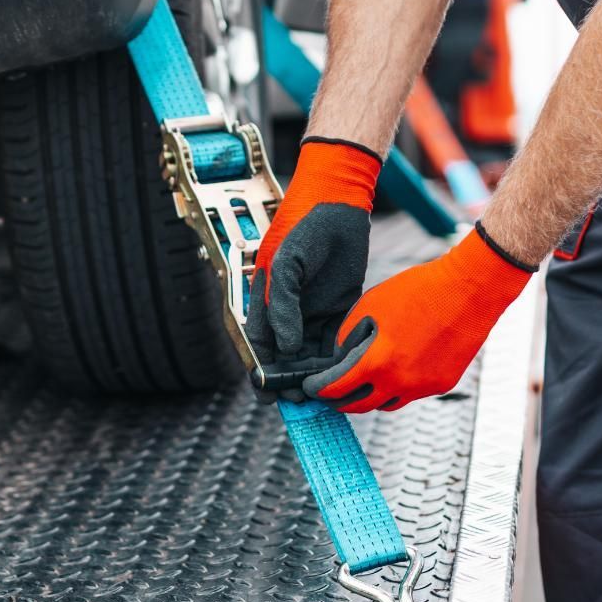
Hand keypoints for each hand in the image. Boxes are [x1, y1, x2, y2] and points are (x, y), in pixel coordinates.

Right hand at [246, 138, 380, 396]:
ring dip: (315, 372)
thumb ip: (282, 305)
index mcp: (264, 298)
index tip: (268, 394)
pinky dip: (336, 356)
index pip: (259, 344)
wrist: (338, 200)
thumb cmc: (304, 224)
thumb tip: (286, 346)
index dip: (262, 371)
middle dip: (290, 378)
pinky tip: (342, 371)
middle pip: (284, 354)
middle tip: (301, 400)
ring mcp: (312, 308)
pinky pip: (334, 338)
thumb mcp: (286, 263)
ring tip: (324, 393)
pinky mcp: (337, 305)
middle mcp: (286, 309)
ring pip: (309, 352)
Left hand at [304, 224, 533, 412]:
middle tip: (330, 393)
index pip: (337, 388)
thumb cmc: (419, 290)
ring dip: (370, 397)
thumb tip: (339, 358)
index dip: (318, 389)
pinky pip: (411, 394)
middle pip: (359, 406)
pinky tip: (395, 369)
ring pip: (386, 404)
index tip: (311, 387)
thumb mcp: (371, 305)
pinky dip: (398, 386)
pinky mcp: (442, 384)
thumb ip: (348, 336)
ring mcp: (423, 388)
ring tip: (361, 383)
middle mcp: (400, 382)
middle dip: (339, 401)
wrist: (470, 289)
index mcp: (377, 362)